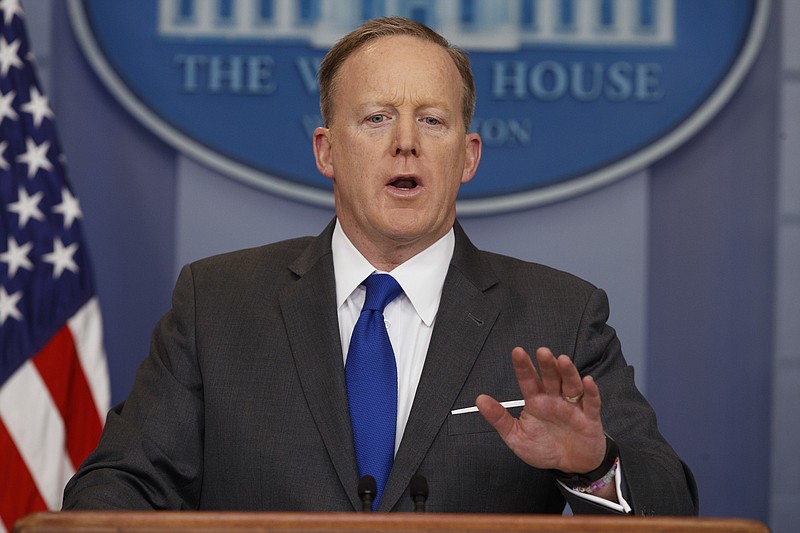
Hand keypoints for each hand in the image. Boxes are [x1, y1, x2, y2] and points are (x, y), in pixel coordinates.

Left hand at [476, 347, 606, 474]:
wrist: (572, 466)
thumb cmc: (544, 448)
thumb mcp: (516, 437)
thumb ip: (499, 419)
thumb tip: (479, 400)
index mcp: (536, 402)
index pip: (528, 380)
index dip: (523, 367)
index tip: (517, 352)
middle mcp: (555, 399)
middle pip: (551, 378)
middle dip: (546, 365)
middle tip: (542, 352)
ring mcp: (573, 407)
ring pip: (571, 385)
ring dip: (568, 372)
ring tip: (562, 360)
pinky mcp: (589, 418)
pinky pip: (592, 403)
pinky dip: (591, 392)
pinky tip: (587, 381)